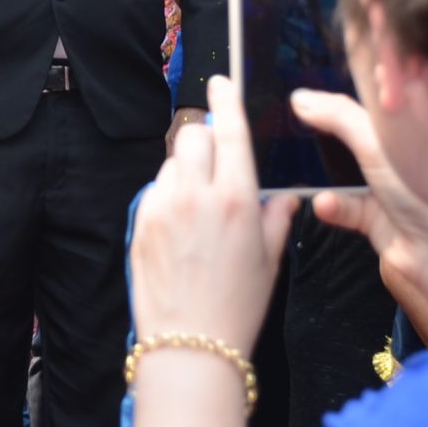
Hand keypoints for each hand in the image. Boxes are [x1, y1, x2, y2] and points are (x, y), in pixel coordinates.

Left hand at [128, 76, 296, 352]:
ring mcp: (164, 206)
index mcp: (237, 198)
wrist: (190, 345)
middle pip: (194, 135)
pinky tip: (179, 228)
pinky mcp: (140, 221)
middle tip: (215, 166)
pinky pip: (155, 190)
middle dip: (205, 140)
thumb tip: (286, 194)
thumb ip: (277, 217)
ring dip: (185, 171)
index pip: (229, 130)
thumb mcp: (270, 260)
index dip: (226, 99)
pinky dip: (167, 196)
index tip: (221, 81)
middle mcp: (197, 193)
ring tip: (199, 210)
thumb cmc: (237, 306)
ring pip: (172, 163)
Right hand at [295, 89, 427, 348]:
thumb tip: (302, 97)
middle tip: (299, 115)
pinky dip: (333, 205)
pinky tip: (325, 204)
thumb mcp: (379, 146)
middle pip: (359, 127)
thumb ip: (339, 118)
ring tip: (299, 160)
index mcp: (416, 123)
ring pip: (347, 166)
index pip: (383, 90)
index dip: (356, 81)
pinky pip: (346, 204)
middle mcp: (404, 151)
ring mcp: (391, 184)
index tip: (320, 75)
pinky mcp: (378, 215)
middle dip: (329, 124)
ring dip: (325, 169)